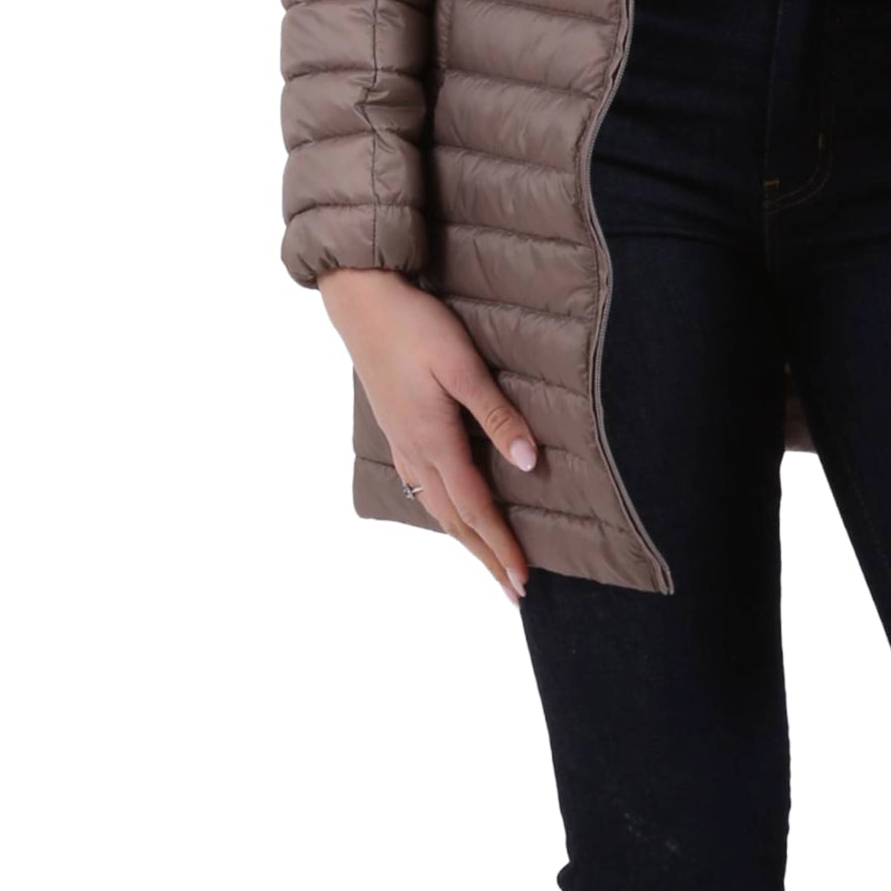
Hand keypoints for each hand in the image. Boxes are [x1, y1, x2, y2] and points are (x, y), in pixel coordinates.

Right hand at [316, 269, 538, 602]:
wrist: (361, 300)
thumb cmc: (416, 326)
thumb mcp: (462, 367)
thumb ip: (496, 416)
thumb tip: (528, 464)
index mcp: (434, 441)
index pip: (477, 509)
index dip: (502, 546)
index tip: (523, 581)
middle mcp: (415, 452)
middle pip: (456, 519)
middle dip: (486, 556)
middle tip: (513, 590)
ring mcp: (401, 442)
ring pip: (437, 507)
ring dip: (465, 538)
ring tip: (488, 560)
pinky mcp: (396, 428)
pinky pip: (422, 487)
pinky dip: (444, 512)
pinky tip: (449, 510)